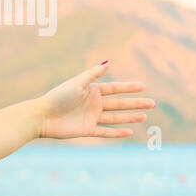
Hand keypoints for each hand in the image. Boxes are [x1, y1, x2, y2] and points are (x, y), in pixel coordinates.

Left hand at [37, 62, 154, 139]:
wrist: (42, 117)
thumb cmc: (57, 97)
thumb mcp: (76, 83)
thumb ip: (92, 74)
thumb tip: (108, 63)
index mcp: (91, 91)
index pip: (115, 89)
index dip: (128, 88)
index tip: (143, 86)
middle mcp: (93, 104)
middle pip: (118, 103)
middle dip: (135, 103)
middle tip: (152, 103)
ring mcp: (91, 117)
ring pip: (115, 117)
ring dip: (130, 117)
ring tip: (144, 116)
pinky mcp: (86, 130)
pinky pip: (105, 131)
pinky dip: (117, 132)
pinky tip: (130, 131)